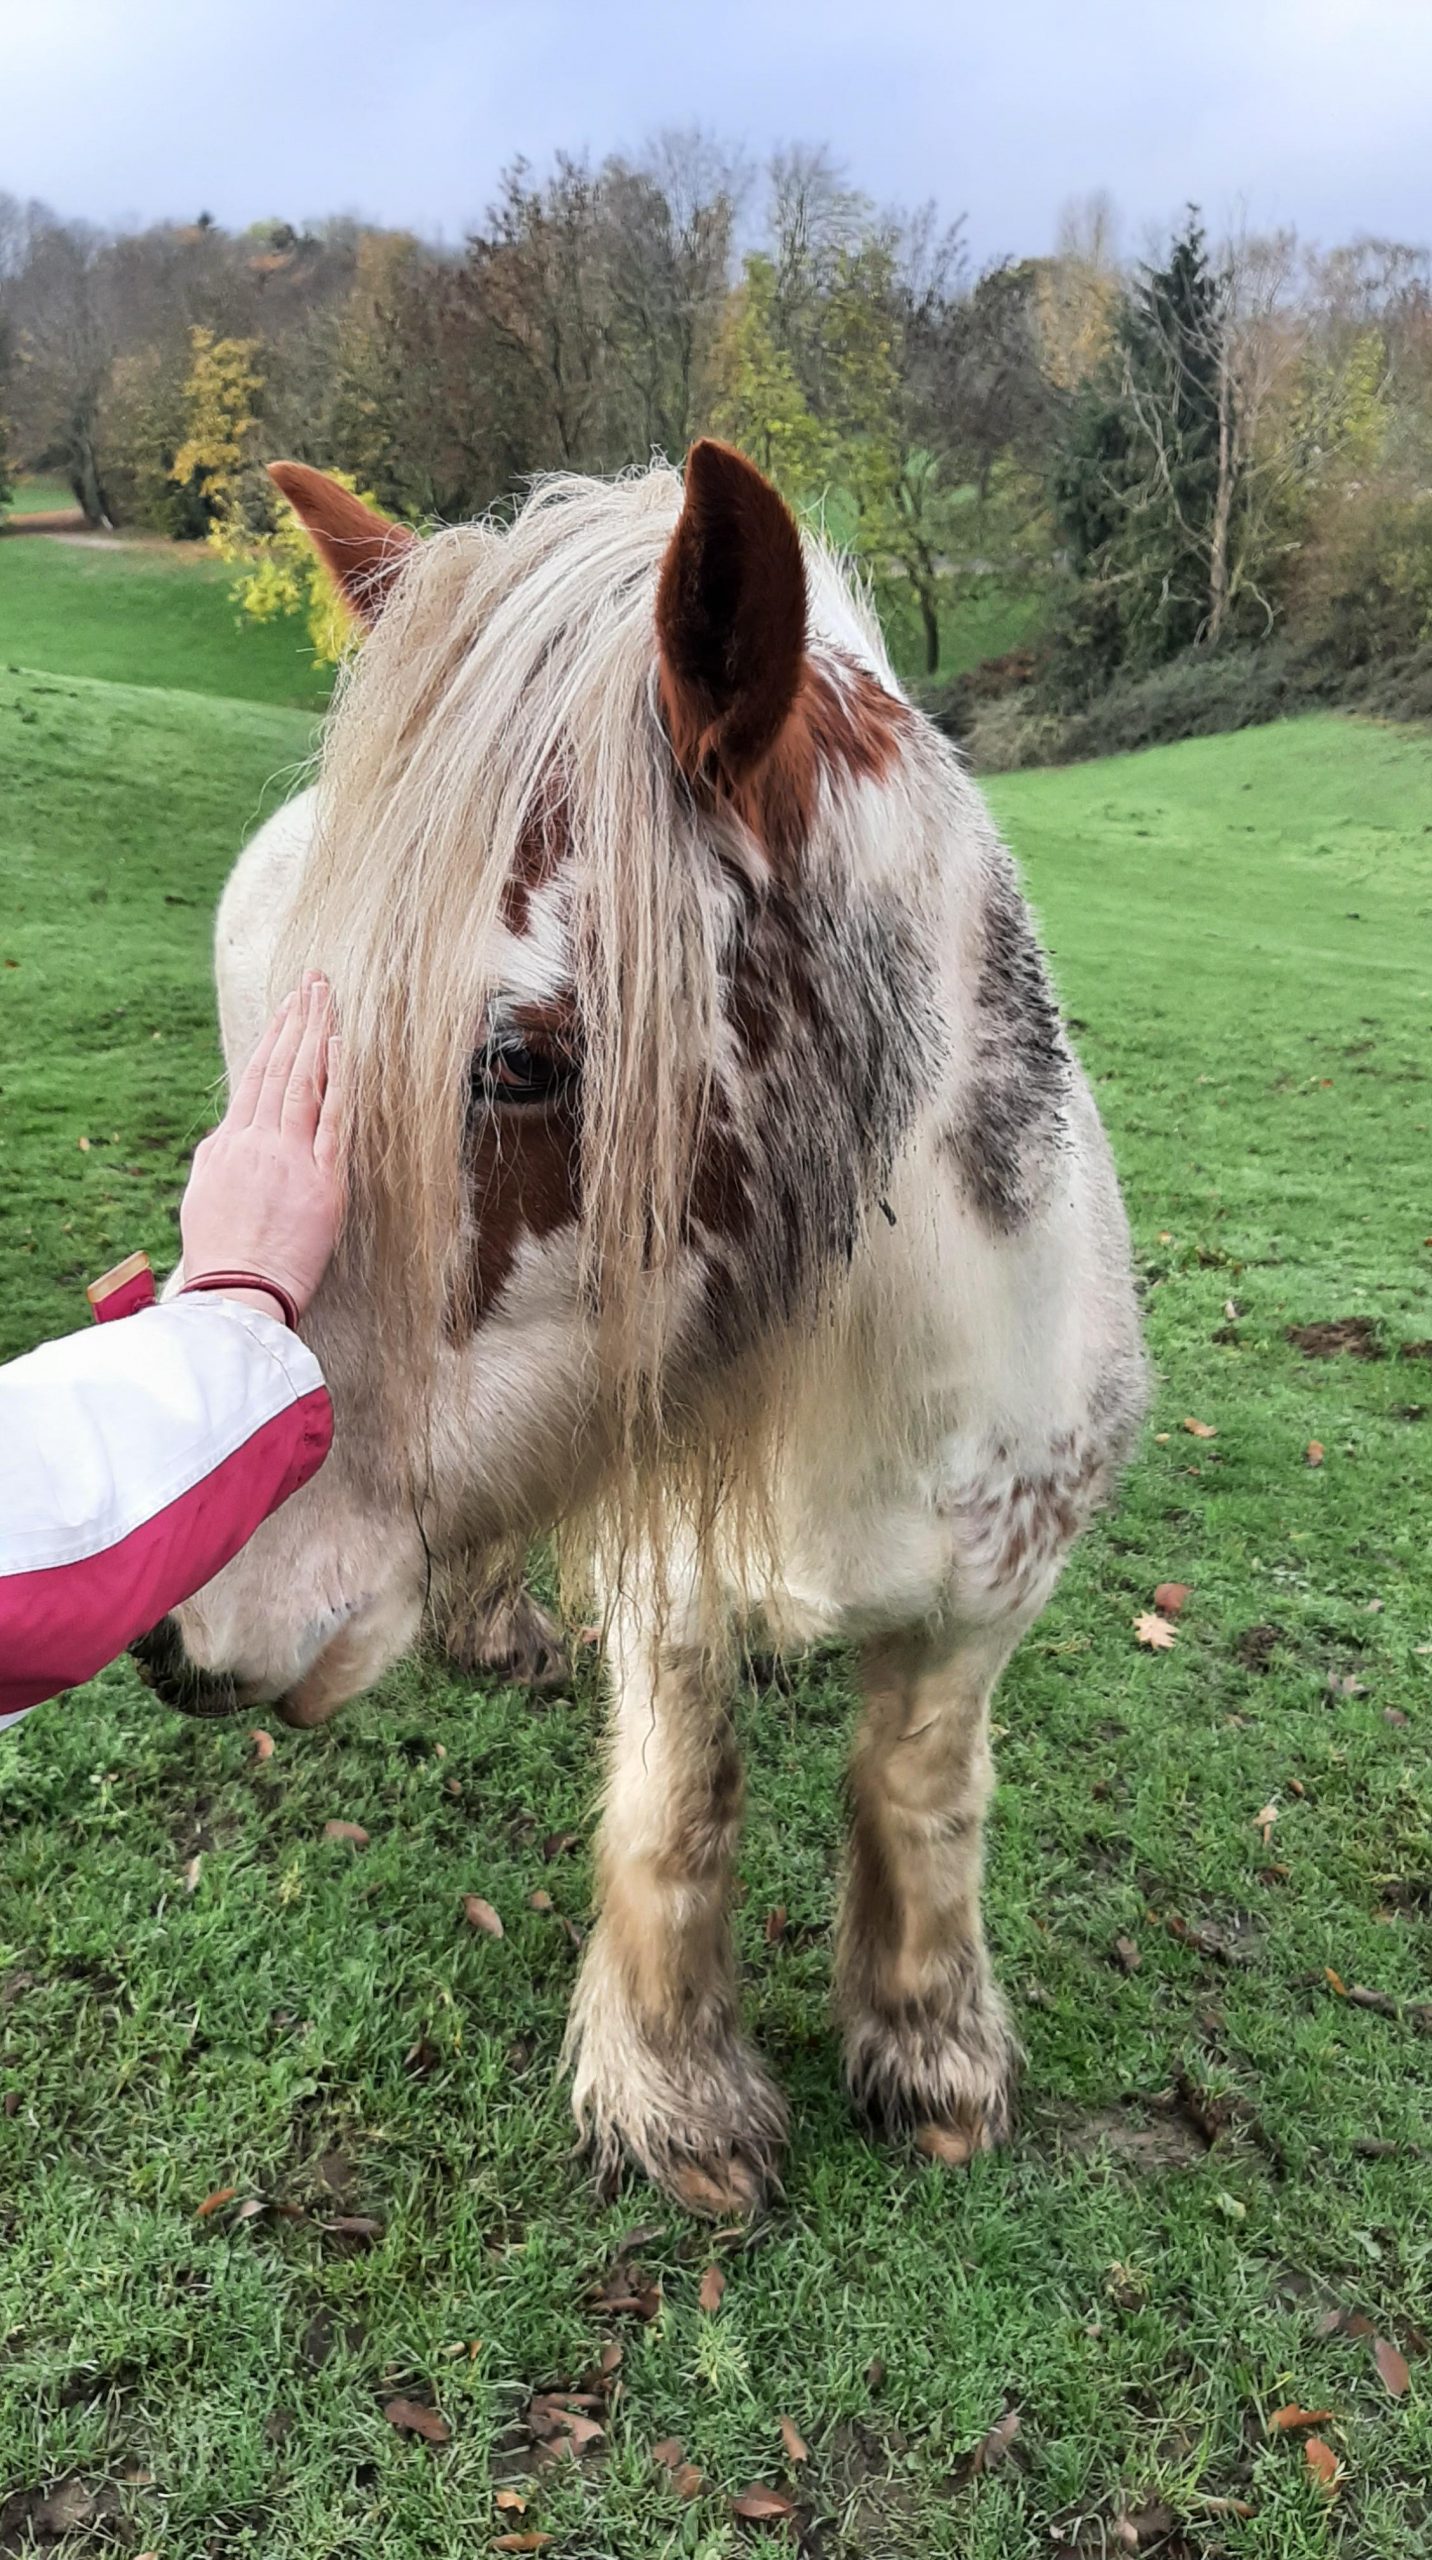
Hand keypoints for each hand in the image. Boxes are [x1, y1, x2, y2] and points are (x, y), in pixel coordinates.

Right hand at [180, 975, 344, 1320]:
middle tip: (313, 981)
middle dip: (298, 1020)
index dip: (274, 1037)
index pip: (255, 1077)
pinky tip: (341, 1048)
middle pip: (281, 1067)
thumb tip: (227, 1135)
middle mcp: (258, 1142)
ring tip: (326, 998)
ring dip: (317, 1035)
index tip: (288, 1007)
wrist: (237, 1292)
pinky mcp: (323, 1181)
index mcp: (228, 1144)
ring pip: (305, 1082)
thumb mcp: (204, 1196)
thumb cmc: (221, 1255)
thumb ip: (218, 1158)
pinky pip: (332, 1121)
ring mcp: (291, 1158)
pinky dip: (336, 1082)